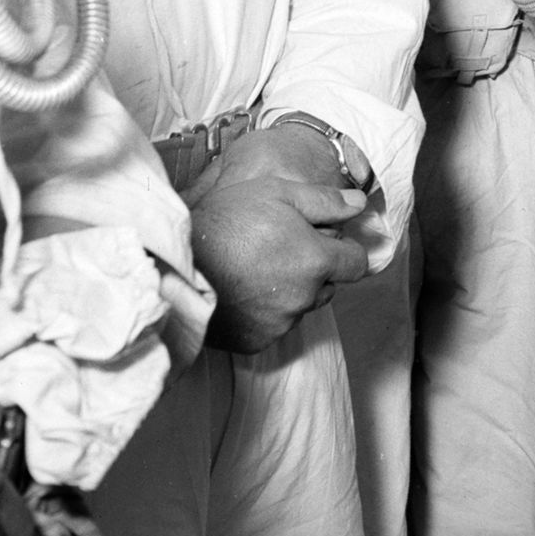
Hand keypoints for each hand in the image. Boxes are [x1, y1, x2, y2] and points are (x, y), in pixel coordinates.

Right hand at [186, 129, 367, 352]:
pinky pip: (273, 326)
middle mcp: (303, 298)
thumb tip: (360, 204)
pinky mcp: (253, 342)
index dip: (344, 249)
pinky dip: (265, 312)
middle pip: (328, 286)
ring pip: (300, 307)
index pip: (357, 264)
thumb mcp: (279, 193)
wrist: (174, 265)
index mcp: (316, 262)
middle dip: (316, 269)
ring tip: (257, 269)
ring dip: (290, 291)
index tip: (324, 240)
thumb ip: (326, 201)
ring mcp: (278, 324)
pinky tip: (243, 291)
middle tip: (282, 249)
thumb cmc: (227, 223)